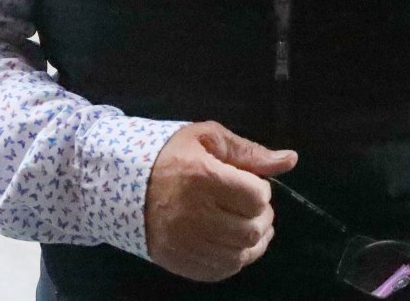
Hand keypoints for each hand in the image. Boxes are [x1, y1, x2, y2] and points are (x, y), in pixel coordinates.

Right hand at [144, 121, 297, 282]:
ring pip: (241, 253)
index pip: (256, 196)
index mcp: (202, 176)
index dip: (260, 189)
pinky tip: (232, 242)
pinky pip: (221, 270)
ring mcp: (185, 242)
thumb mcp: (206, 138)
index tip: (249, 183)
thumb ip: (248, 151)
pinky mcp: (179, 261)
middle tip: (251, 205)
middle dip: (261, 216)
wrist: (119, 181)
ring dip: (253, 239)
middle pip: (252, 228)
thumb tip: (290, 160)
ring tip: (247, 223)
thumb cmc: (168, 154)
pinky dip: (235, 258)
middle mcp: (194, 213)